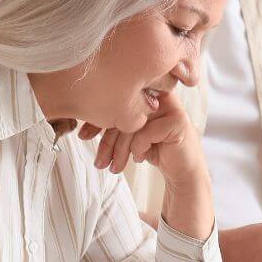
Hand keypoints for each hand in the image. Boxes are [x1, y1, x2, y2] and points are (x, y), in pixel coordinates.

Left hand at [82, 91, 211, 239]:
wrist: (181, 169)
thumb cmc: (153, 148)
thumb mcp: (128, 134)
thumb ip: (113, 123)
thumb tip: (80, 127)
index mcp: (144, 91)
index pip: (115, 101)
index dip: (97, 119)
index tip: (83, 136)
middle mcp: (157, 94)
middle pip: (123, 111)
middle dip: (107, 141)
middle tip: (98, 162)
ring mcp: (170, 105)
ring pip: (133, 123)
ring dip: (120, 150)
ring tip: (115, 167)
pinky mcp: (178, 120)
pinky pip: (146, 133)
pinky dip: (138, 149)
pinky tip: (140, 158)